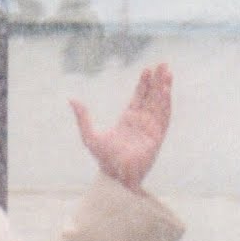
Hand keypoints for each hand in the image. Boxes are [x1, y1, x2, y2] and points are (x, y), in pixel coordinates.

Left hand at [70, 62, 171, 193]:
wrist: (116, 176)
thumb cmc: (104, 160)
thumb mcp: (89, 136)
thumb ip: (83, 118)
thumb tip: (72, 99)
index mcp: (128, 120)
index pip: (138, 98)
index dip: (143, 84)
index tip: (147, 70)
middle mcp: (141, 122)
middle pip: (152, 97)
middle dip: (157, 81)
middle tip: (163, 64)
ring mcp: (150, 129)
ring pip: (160, 104)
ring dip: (164, 88)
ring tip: (168, 72)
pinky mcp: (157, 136)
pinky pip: (163, 116)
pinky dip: (166, 103)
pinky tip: (167, 90)